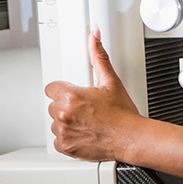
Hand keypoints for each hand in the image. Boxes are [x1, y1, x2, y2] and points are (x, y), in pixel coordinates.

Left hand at [45, 28, 141, 160]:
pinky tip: (85, 132)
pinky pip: (59, 139)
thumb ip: (98, 56)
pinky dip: (69, 137)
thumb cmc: (123, 113)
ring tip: (88, 121)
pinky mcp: (65, 146)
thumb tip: (93, 36)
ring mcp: (63, 131)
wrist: (131, 138)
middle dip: (67, 105)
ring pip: (56, 122)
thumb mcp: (111, 81)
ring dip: (67, 121)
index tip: (77, 94)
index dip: (65, 90)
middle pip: (54, 105)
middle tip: (87, 108)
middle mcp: (63, 114)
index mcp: (70, 96)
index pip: (52, 88)